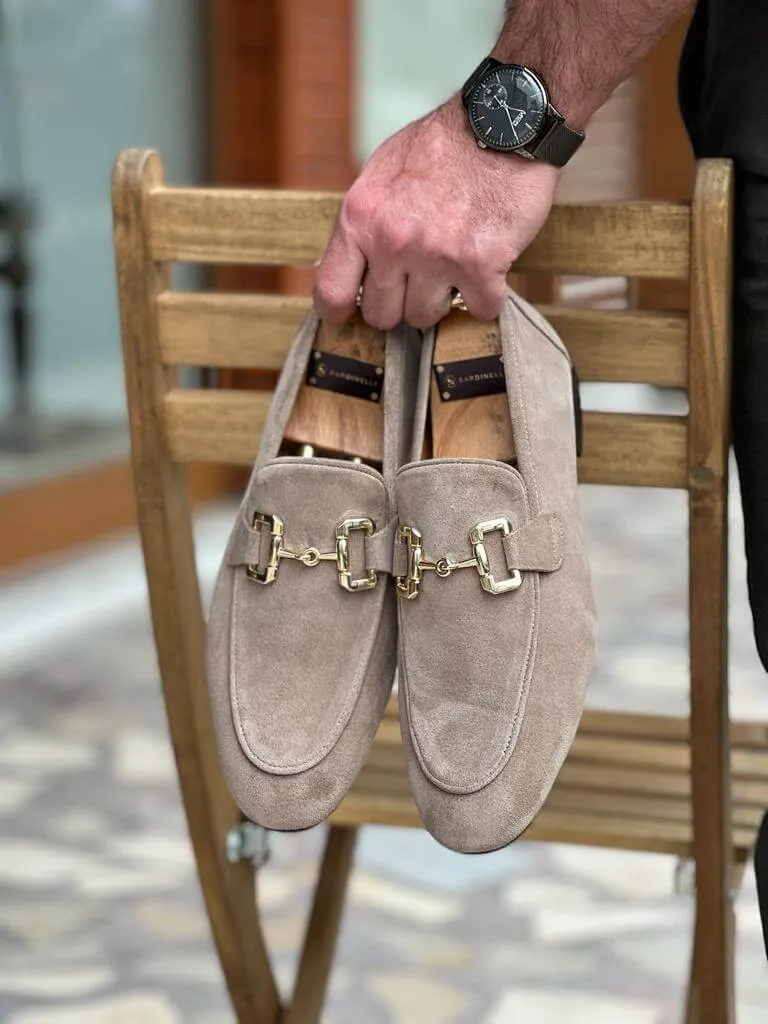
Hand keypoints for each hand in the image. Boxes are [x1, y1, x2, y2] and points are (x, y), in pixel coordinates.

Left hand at [314, 96, 558, 329]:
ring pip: (426, 317)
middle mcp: (392, 241)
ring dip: (442, 300)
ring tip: (454, 267)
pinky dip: (487, 297)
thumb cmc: (443, 146)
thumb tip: (350, 268)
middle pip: (382, 315)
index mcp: (360, 218)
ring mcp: (435, 256)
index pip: (332, 291)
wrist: (503, 121)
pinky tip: (489, 272)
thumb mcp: (381, 175)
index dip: (339, 313)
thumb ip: (365, 223)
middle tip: (419, 280)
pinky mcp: (480, 265)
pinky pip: (479, 309)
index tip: (348, 317)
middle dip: (400, 303)